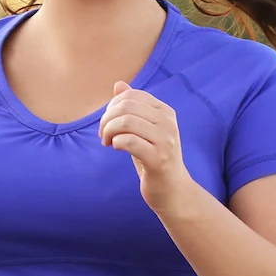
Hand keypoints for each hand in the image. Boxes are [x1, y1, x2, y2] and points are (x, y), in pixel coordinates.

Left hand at [100, 82, 195, 214]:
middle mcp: (168, 123)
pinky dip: (116, 143)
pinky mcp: (159, 159)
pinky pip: (129, 141)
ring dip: (108, 131)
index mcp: (165, 112)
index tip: (107, 123)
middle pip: (126, 106)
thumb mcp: (144, 130)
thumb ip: (133, 107)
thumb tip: (119, 84)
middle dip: (106, 119)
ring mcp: (166, 141)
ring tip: (107, 142)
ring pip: (126, 122)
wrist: (172, 190)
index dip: (112, 106)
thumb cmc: (154, 158)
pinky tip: (115, 148)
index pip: (132, 95)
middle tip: (103, 134)